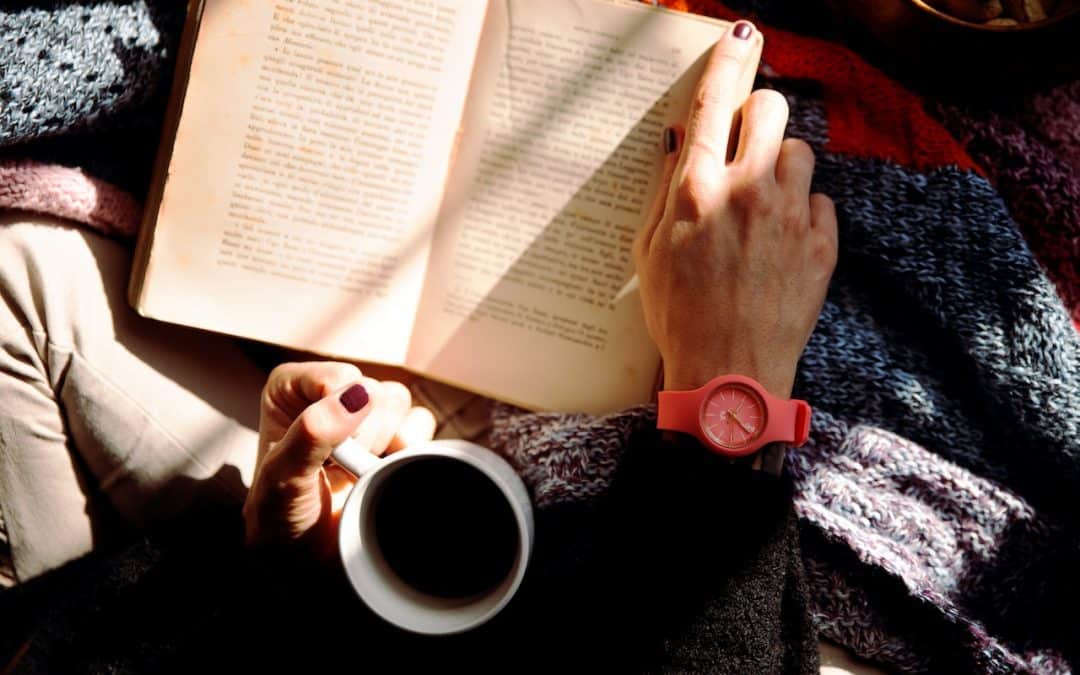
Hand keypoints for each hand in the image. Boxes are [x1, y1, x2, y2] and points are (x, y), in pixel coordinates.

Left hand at [242, 362, 435, 560]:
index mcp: (290, 390)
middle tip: (339, 469)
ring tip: (359, 472)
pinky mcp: (394, 433)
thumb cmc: (281, 521)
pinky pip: (421, 422)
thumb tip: (357, 395)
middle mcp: (327, 394)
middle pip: (373, 390)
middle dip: (362, 438)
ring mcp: (363, 414)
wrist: (311, 561)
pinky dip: (409, 451)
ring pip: (398, 402)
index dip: (340, 416)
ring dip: (384, 445)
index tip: (327, 453)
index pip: (336, 378)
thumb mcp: (282, 481)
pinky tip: (383, 471)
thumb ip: (311, 435)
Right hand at [633, 21, 837, 397]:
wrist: (729, 376)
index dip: (729, 57)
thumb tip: (683, 140)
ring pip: (799, 151)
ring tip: (762, 205)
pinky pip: (820, 201)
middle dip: (758, 115)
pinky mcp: (822, 246)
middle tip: (744, 143)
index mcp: (696, 191)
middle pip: (770, 109)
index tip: (742, 34)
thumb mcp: (649, 251)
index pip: (715, 100)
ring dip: (780, 166)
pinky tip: (782, 242)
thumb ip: (667, 188)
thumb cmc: (678, 317)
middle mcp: (747, 193)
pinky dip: (803, 211)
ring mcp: (790, 218)